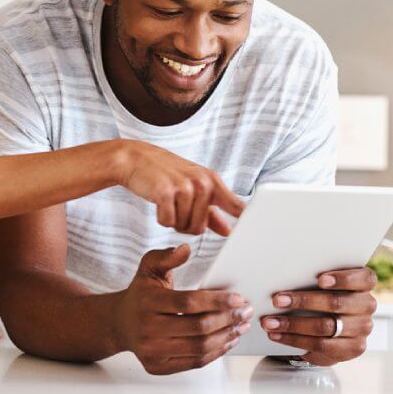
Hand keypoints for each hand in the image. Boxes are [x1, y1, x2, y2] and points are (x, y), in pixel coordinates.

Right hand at [114, 244, 252, 374]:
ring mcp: (153, 350)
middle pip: (198, 327)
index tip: (238, 298)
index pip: (188, 303)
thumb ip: (166, 256)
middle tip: (245, 312)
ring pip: (199, 348)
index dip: (216, 301)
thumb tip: (185, 249)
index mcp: (148, 301)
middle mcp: (148, 328)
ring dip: (226, 337)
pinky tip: (227, 340)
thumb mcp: (149, 268)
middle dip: (228, 319)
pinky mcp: (159, 366)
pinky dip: (215, 353)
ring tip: (241, 326)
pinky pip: (194, 362)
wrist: (120, 322)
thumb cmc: (141, 293)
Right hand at [118, 140, 244, 234]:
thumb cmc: (165, 173)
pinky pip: (168, 222)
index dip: (246, 223)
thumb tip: (228, 230)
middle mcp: (202, 183)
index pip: (236, 206)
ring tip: (167, 201)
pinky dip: (161, 218)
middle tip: (176, 206)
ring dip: (173, 220)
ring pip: (184, 227)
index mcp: (212, 181)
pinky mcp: (165, 192)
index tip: (257, 235)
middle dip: (186, 224)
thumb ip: (211, 211)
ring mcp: (184, 186)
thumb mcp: (192, 186)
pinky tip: (158, 201)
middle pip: (200, 228)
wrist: (135, 158)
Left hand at [260, 267, 376, 365]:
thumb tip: (282, 268)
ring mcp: (361, 329)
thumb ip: (313, 273)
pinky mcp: (351, 349)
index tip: (320, 279)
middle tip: (277, 300)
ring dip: (293, 324)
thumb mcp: (324, 279)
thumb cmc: (324, 290)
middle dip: (303, 301)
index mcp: (363, 284)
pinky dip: (294, 340)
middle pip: (336, 303)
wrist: (335, 322)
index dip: (342, 279)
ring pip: (325, 327)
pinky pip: (320, 346)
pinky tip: (277, 334)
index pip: (363, 278)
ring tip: (270, 322)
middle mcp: (366, 306)